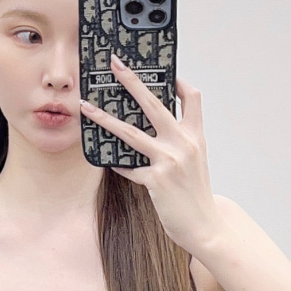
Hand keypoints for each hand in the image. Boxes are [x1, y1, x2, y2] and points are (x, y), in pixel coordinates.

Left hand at [79, 55, 219, 256]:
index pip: (191, 97)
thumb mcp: (194, 160)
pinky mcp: (156, 180)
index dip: (177, 81)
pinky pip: (128, 167)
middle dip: (132, 80)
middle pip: (154, 103)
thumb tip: (154, 125)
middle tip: (114, 64)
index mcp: (195, 136)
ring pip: (131, 133)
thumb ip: (179, 140)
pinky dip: (117, 164)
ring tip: (86, 107)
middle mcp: (184, 143)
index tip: (163, 70)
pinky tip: (107, 160)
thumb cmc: (195, 193)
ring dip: (104, 118)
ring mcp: (169, 161)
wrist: (205, 226)